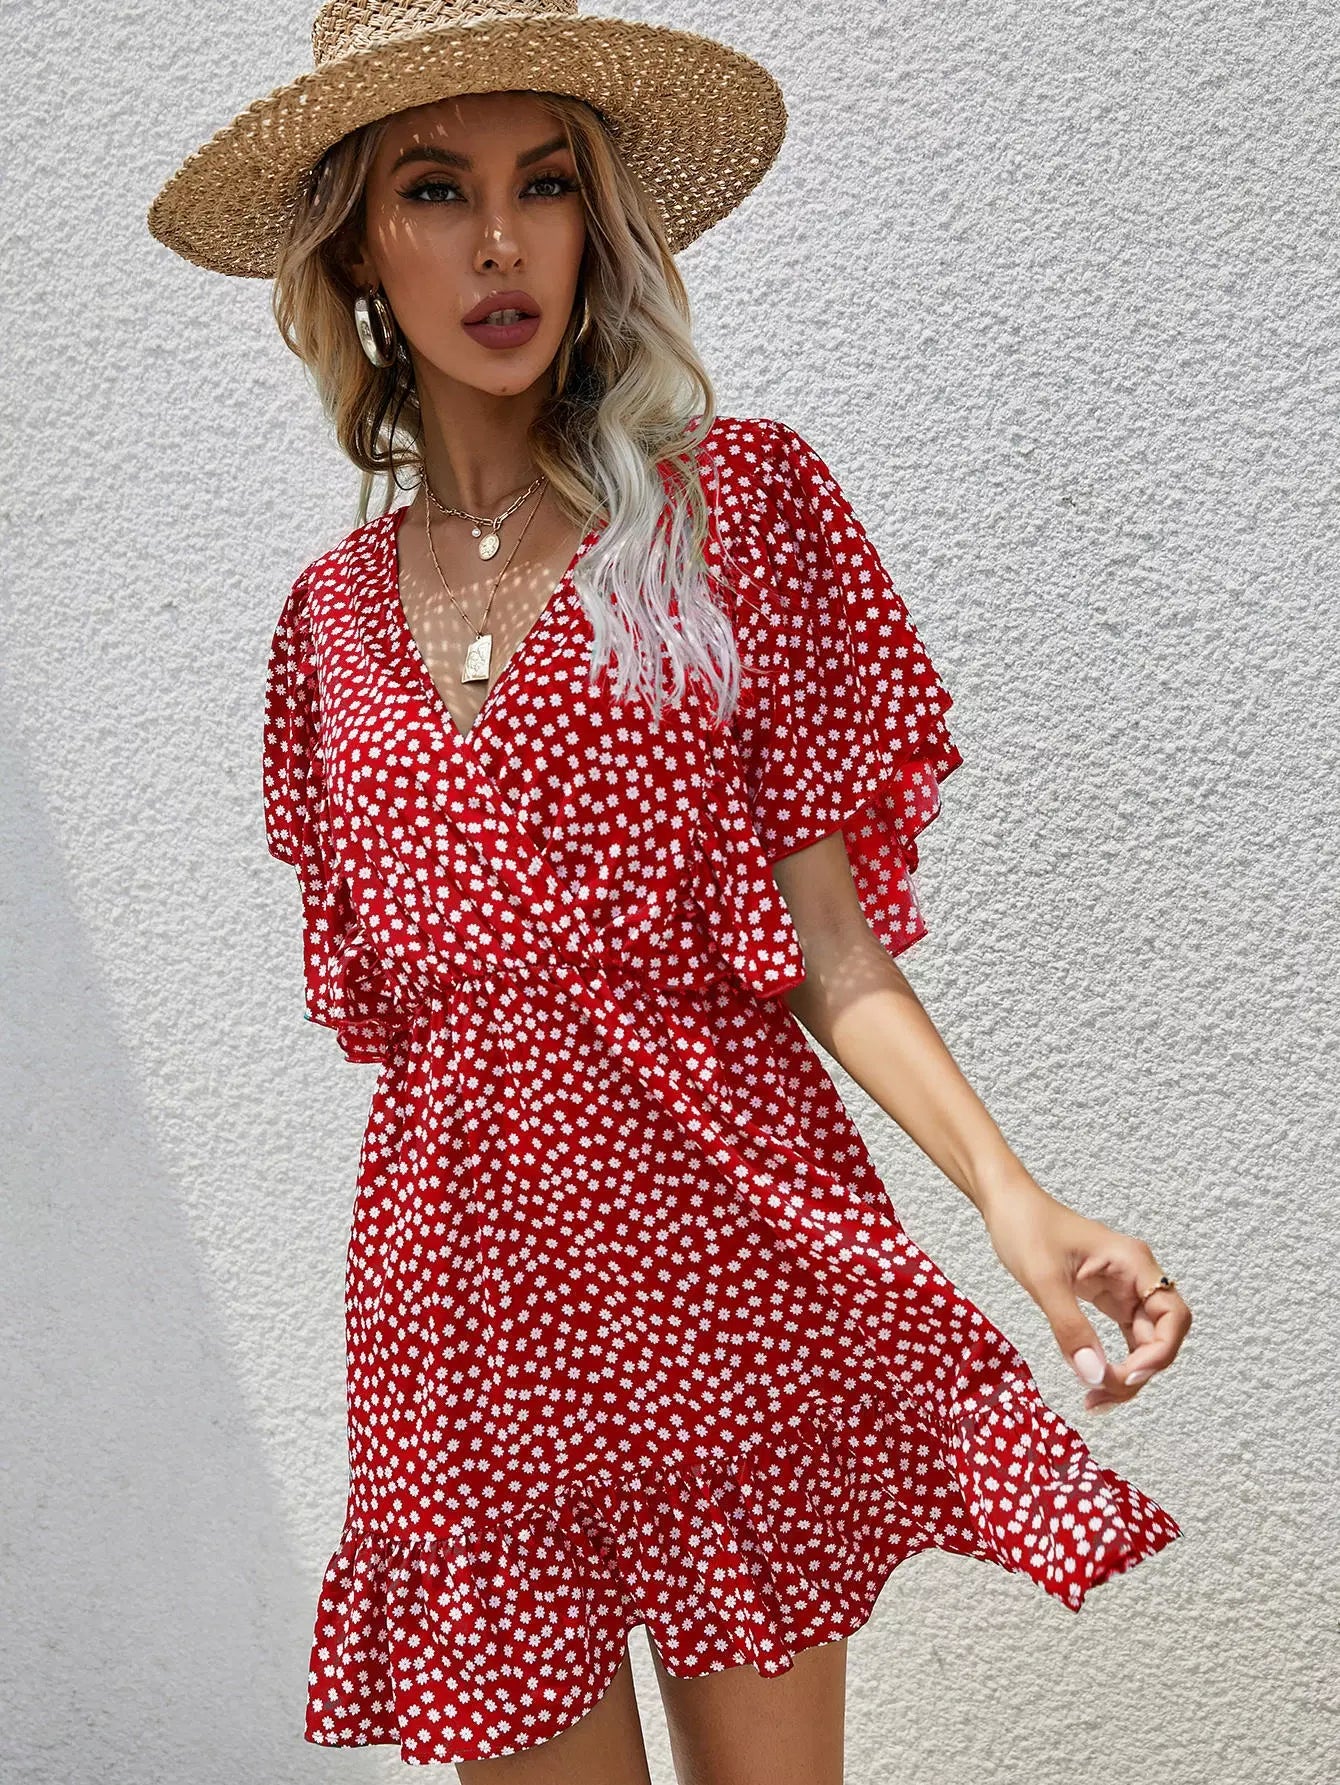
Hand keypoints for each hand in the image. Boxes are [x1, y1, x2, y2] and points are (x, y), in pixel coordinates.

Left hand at [980, 1178, 1191, 1411]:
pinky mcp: (1106, 1299)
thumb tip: (1095, 1376)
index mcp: (1133, 1262)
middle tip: (1101, 1395)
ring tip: (1095, 1399)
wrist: (1005, 1203)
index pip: (1173, 1317)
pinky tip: (1090, 1379)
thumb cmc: (1026, 1226)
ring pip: (1144, 1344)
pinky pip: (1122, 1338)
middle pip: (1162, 1337)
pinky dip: (1110, 1362)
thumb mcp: (1044, 1278)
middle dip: (1139, 1372)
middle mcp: (1136, 1277)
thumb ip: (1070, 1327)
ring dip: (1126, 1375)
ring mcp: (1123, 1289)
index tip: (1125, 1376)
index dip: (1159, 1354)